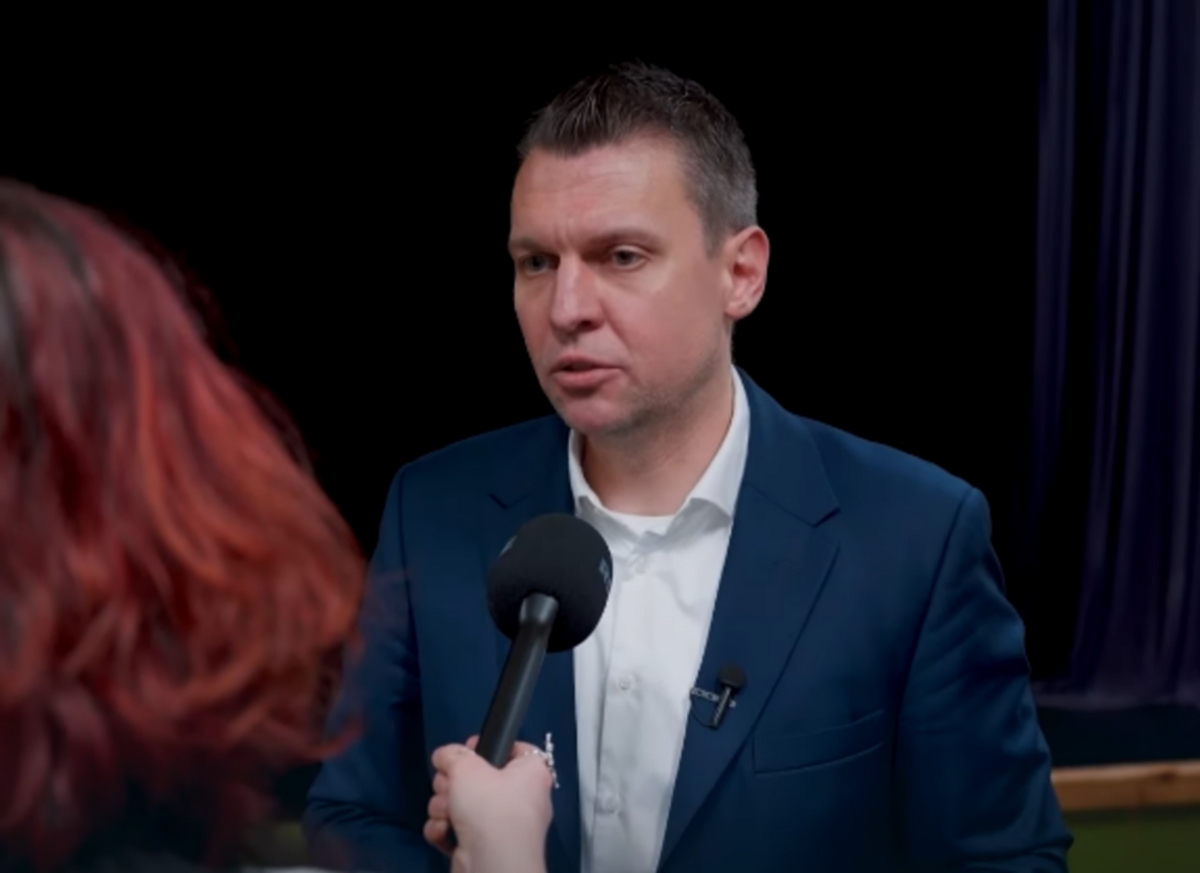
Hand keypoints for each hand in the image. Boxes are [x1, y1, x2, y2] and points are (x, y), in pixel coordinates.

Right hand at [424, 736, 553, 872]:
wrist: (492, 866)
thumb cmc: (489, 808)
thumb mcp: (467, 767)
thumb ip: (452, 755)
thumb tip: (445, 755)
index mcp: (530, 773)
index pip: (513, 749)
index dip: (488, 745)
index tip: (467, 749)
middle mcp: (521, 798)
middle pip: (478, 778)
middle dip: (452, 782)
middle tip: (447, 786)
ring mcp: (501, 826)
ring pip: (462, 804)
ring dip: (444, 806)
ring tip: (445, 812)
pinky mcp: (482, 848)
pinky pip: (458, 829)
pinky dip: (446, 829)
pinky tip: (443, 831)